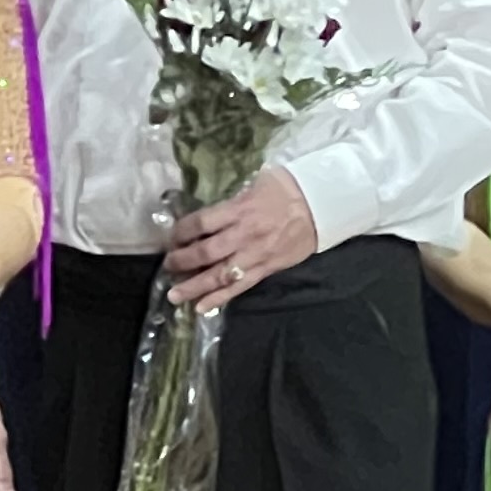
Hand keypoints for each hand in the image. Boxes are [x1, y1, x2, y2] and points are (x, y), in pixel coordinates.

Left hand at [166, 168, 318, 312]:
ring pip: (219, 276)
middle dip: (182, 261)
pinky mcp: (266, 269)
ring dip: (194, 287)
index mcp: (240, 209)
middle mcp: (244, 235)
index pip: (201, 223)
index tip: (171, 238)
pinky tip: (201, 307)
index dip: (181, 232)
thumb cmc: (287, 188)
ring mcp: (255, 255)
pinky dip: (220, 299)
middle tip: (168, 267)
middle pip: (205, 253)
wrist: (322, 204)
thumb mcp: (257, 182)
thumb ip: (233, 198)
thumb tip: (211, 211)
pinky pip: (240, 287)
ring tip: (174, 296)